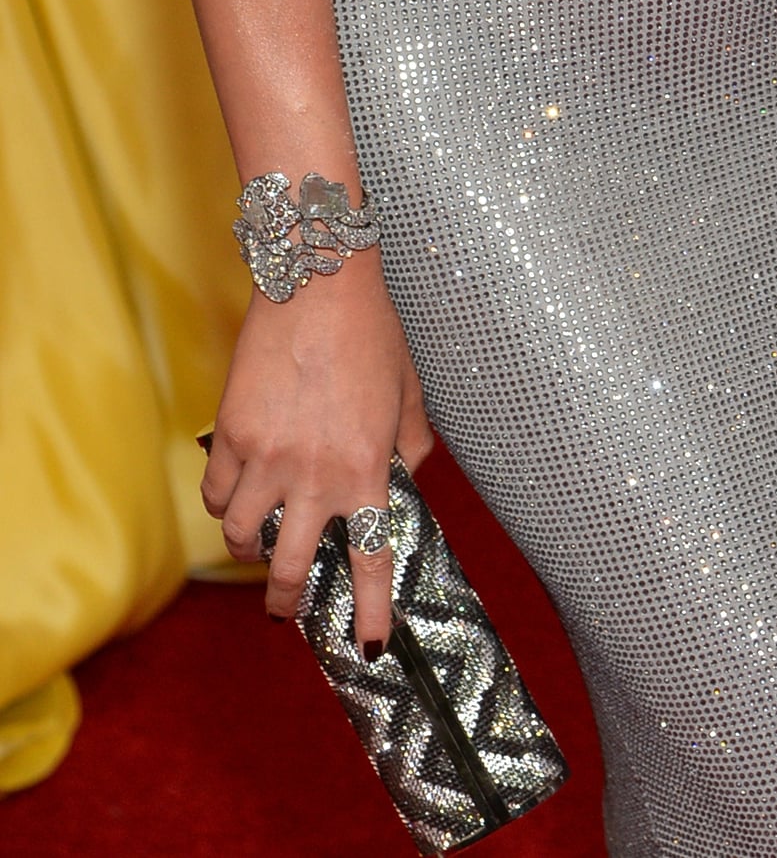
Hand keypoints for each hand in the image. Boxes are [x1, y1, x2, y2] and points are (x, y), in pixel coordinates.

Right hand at [202, 253, 431, 647]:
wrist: (318, 282)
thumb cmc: (372, 332)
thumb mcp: (409, 391)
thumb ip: (410, 445)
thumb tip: (401, 481)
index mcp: (366, 468)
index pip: (371, 558)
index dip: (370, 610)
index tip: (368, 646)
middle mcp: (314, 475)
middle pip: (290, 568)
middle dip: (287, 600)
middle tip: (287, 609)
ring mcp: (266, 457)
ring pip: (239, 536)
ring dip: (248, 551)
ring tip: (257, 547)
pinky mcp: (230, 434)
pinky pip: (216, 492)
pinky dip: (222, 504)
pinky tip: (234, 498)